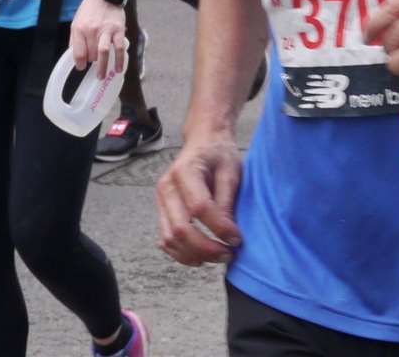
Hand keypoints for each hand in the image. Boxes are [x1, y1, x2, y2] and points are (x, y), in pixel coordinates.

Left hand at [68, 0, 127, 78]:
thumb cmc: (90, 10)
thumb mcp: (77, 22)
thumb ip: (75, 39)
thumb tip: (75, 56)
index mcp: (79, 29)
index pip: (77, 52)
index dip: (79, 63)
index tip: (81, 67)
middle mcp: (91, 30)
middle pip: (91, 54)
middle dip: (92, 62)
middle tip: (95, 64)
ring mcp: (106, 30)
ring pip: (103, 53)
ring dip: (103, 67)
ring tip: (102, 76)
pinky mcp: (118, 30)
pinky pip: (119, 48)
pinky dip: (119, 60)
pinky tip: (118, 69)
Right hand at [157, 135, 243, 265]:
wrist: (204, 141)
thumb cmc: (219, 154)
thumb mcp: (231, 171)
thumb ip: (227, 201)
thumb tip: (229, 235)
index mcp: (185, 171)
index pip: (199, 207)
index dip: (219, 227)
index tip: (238, 239)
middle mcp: (167, 186)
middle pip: (180, 228)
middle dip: (206, 248)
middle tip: (229, 253)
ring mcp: (161, 200)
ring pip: (169, 239)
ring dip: (194, 254)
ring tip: (218, 256)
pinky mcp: (162, 211)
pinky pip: (166, 240)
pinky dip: (182, 253)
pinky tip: (201, 256)